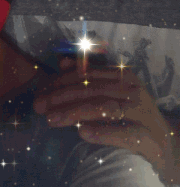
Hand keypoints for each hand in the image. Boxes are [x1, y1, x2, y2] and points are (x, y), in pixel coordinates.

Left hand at [34, 56, 175, 180]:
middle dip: (61, 97)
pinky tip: (83, 133)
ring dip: (74, 113)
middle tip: (39, 105)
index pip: (86, 75)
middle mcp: (132, 90)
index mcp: (123, 76)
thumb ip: (89, 78)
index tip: (41, 91)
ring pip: (103, 108)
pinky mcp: (148, 137)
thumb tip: (62, 63)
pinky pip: (123, 133)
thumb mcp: (114, 93)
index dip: (61, 82)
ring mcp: (141, 112)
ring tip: (52, 119)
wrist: (169, 143)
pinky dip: (102, 132)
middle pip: (91, 90)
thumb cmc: (134, 115)